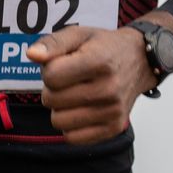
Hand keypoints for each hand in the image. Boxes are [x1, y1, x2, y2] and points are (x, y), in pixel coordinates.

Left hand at [27, 26, 152, 144]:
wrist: (141, 61)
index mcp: (99, 61)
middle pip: (51, 100)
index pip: (51, 76)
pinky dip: (71, 125)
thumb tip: (32, 55)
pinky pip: (72, 138)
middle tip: (70, 79)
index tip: (63, 64)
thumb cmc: (104, 46)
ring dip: (60, 109)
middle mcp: (109, 88)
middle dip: (53, 89)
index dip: (49, 69)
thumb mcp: (79, 34)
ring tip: (75, 94)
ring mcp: (113, 111)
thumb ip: (53, 43)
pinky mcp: (113, 128)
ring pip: (58, 122)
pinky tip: (81, 109)